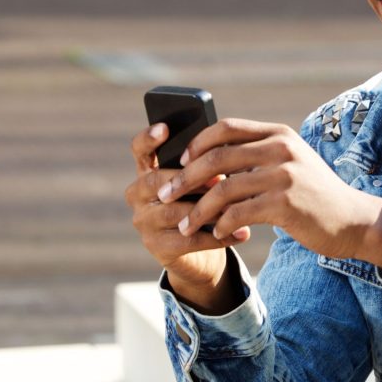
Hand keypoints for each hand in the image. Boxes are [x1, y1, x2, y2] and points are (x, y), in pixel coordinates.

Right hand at [126, 123, 245, 313]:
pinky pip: (188, 239)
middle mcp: (138, 194)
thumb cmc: (205, 204)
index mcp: (149, 171)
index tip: (165, 128)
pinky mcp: (156, 247)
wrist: (202, 253)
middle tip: (221, 180)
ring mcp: (144, 222)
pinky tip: (242, 232)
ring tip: (237, 208)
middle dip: (191, 179)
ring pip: (173, 211)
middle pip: (156, 180)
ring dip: (209, 209)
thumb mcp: (205, 181)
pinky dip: (219, 236)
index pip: (140, 149)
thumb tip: (226, 151)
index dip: (148, 138)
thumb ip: (206, 165)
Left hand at [160, 118, 381, 268]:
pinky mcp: (284, 204)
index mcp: (279, 134)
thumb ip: (259, 154)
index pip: (227, 127)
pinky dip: (220, 225)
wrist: (353, 220)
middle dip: (185, 178)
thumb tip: (210, 159)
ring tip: (186, 225)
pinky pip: (237, 214)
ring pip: (222, 189)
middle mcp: (281, 149)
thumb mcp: (291, 162)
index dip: (198, 142)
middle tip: (166, 195)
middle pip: (217, 157)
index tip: (180, 161)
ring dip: (198, 210)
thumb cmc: (314, 194)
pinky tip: (217, 233)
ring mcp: (284, 176)